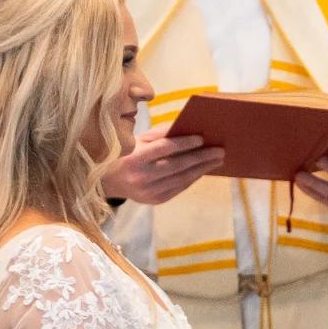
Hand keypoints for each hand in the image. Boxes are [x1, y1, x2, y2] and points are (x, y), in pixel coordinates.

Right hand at [101, 124, 223, 204]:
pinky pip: (178, 188)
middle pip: (177, 165)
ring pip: (181, 179)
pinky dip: (192, 178)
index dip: (184, 143)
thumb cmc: (127, 153)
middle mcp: (141, 177)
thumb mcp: (138, 140)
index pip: (164, 148)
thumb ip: (160, 134)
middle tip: (219, 150)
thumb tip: (187, 128)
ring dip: (202, 169)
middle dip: (201, 157)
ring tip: (217, 160)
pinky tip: (203, 170)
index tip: (202, 138)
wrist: (108, 181)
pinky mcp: (154, 200)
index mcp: (135, 157)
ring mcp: (148, 191)